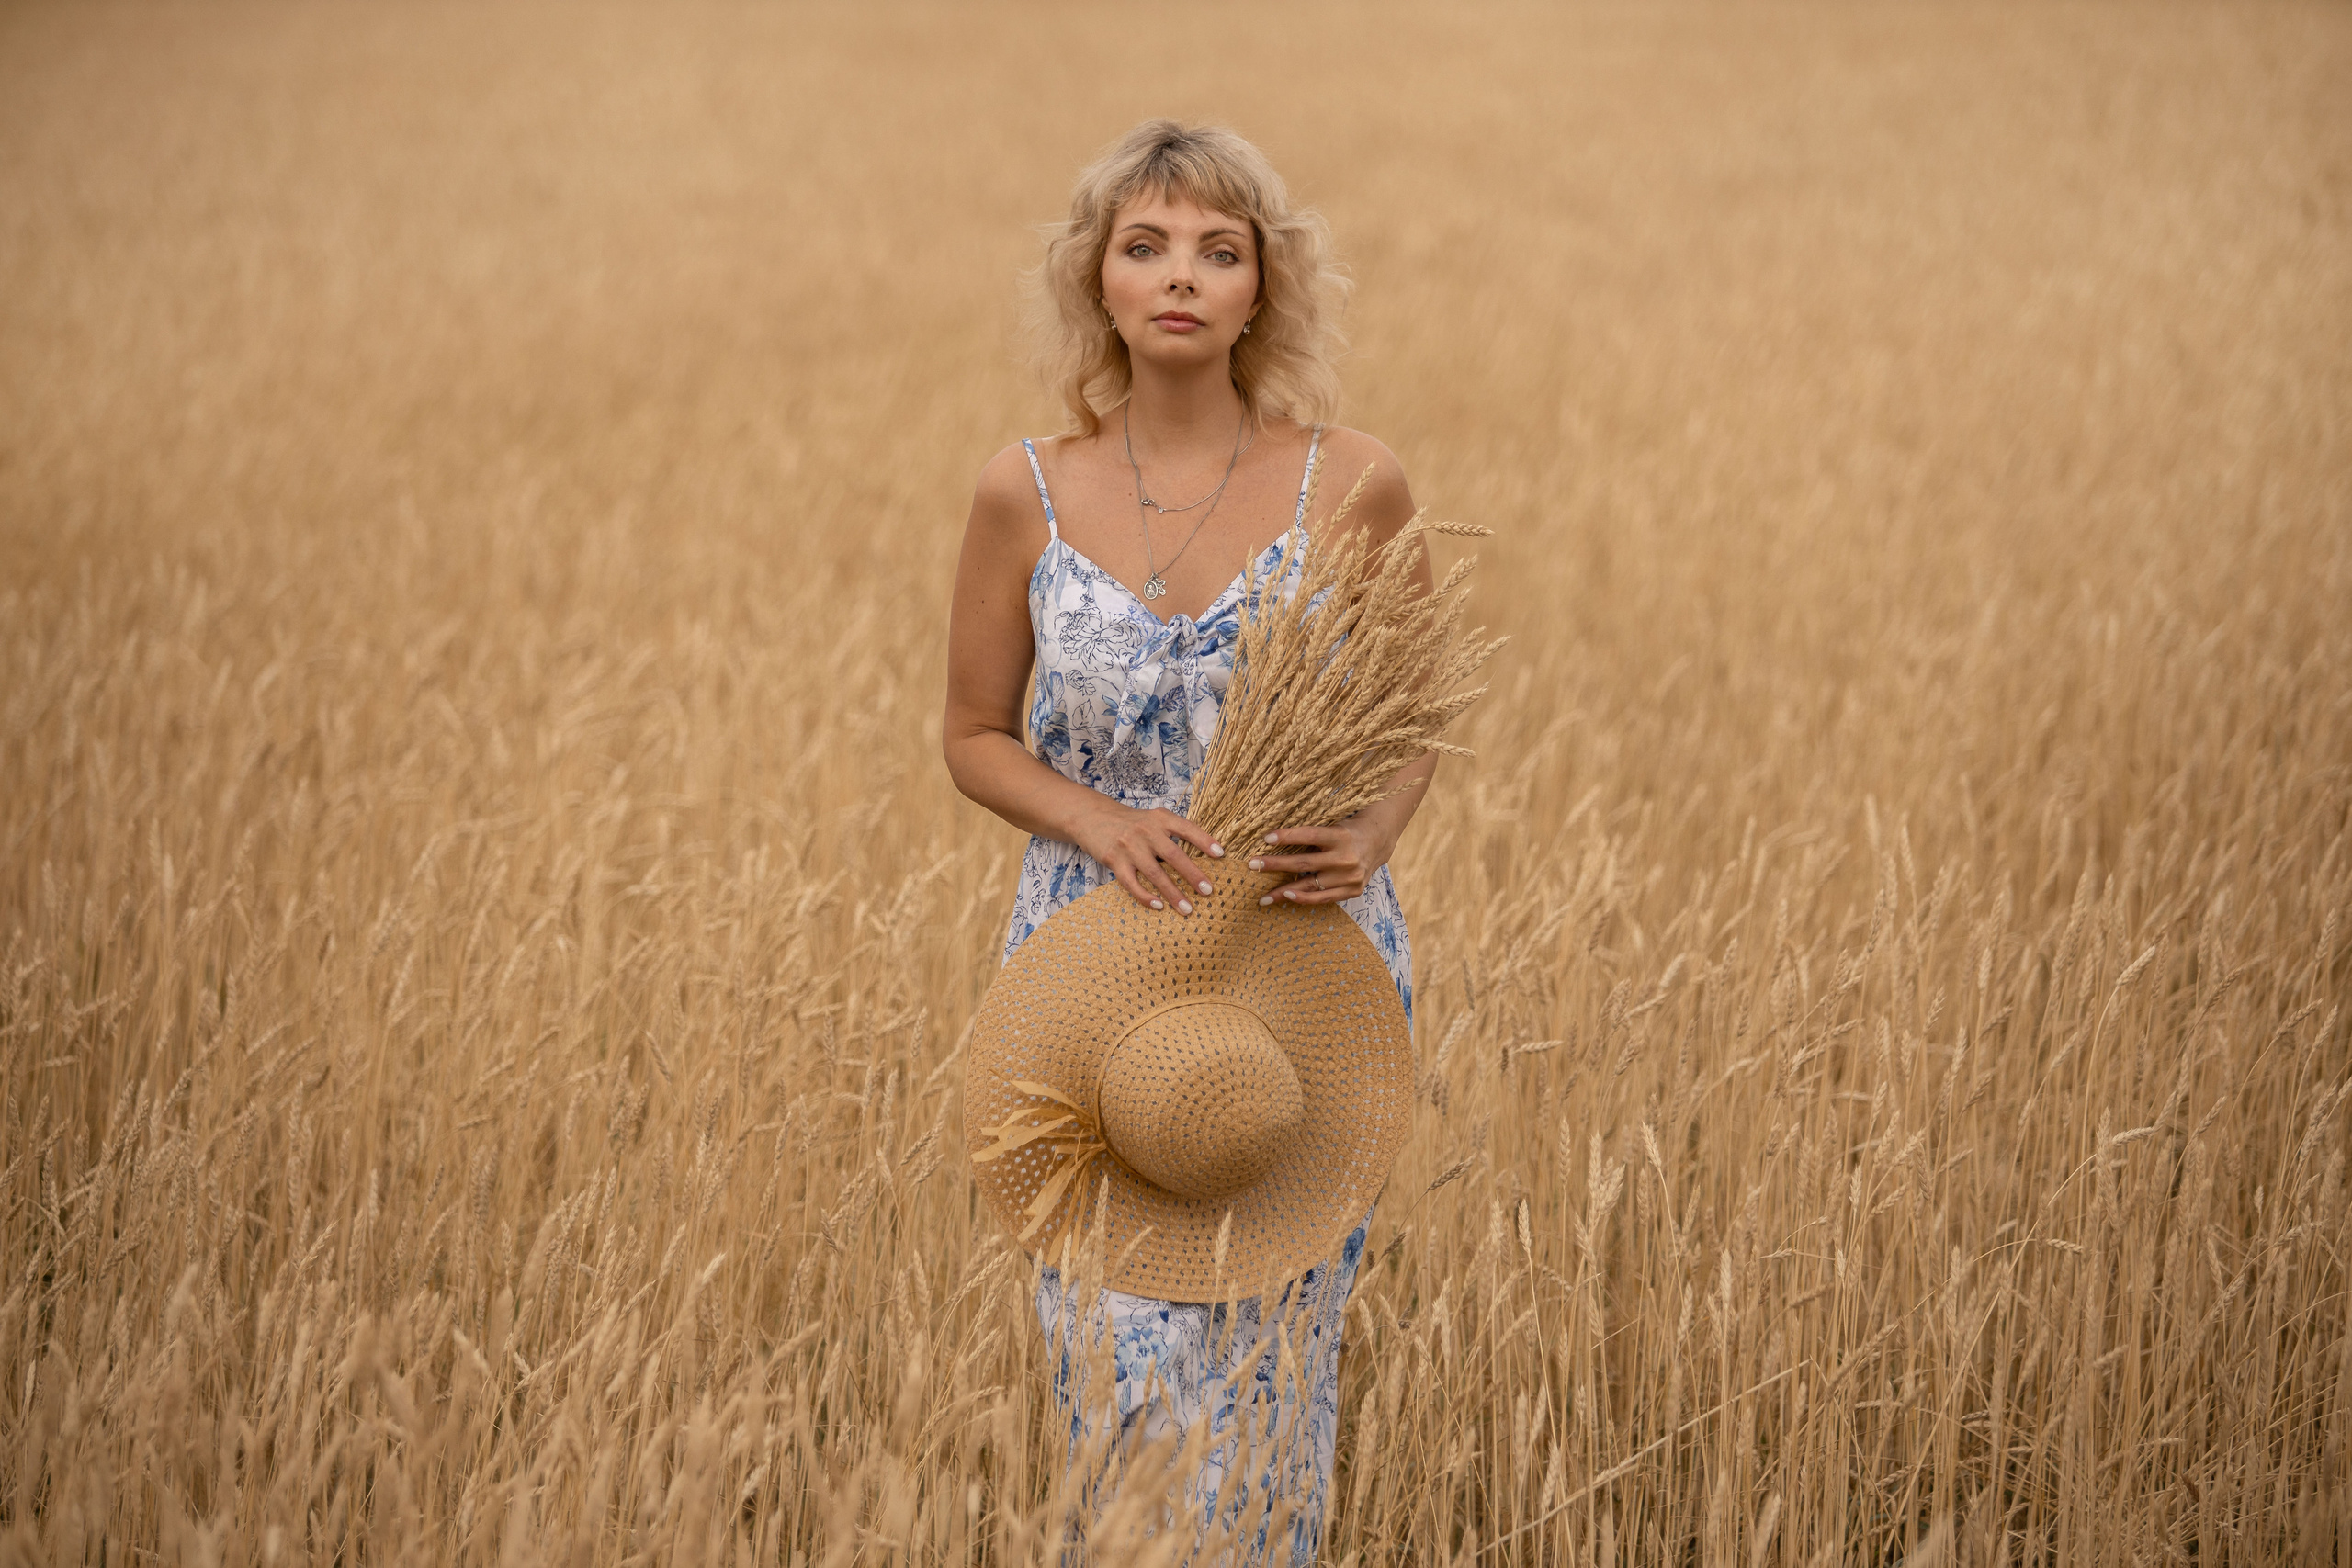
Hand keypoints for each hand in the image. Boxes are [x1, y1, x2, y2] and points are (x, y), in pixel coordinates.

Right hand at [1072, 802, 1223, 913]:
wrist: (1092, 817)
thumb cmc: (1130, 823)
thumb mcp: (1153, 820)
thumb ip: (1173, 833)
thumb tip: (1202, 857)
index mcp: (1160, 818)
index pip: (1187, 829)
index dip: (1204, 841)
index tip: (1221, 854)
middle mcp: (1146, 831)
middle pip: (1174, 855)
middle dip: (1193, 875)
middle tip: (1208, 891)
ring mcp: (1129, 847)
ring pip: (1155, 873)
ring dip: (1173, 893)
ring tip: (1187, 909)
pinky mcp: (1114, 861)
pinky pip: (1132, 883)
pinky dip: (1145, 896)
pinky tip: (1158, 906)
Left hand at [1246, 819, 1393, 905]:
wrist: (1377, 842)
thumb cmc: (1346, 830)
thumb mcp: (1332, 825)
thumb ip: (1310, 835)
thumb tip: (1273, 839)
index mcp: (1340, 836)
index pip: (1309, 835)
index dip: (1287, 836)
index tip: (1265, 838)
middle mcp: (1346, 858)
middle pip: (1304, 863)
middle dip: (1275, 865)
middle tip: (1252, 865)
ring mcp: (1349, 877)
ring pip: (1310, 885)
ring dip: (1283, 891)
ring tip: (1263, 897)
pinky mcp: (1352, 891)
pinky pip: (1322, 898)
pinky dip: (1303, 899)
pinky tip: (1286, 898)